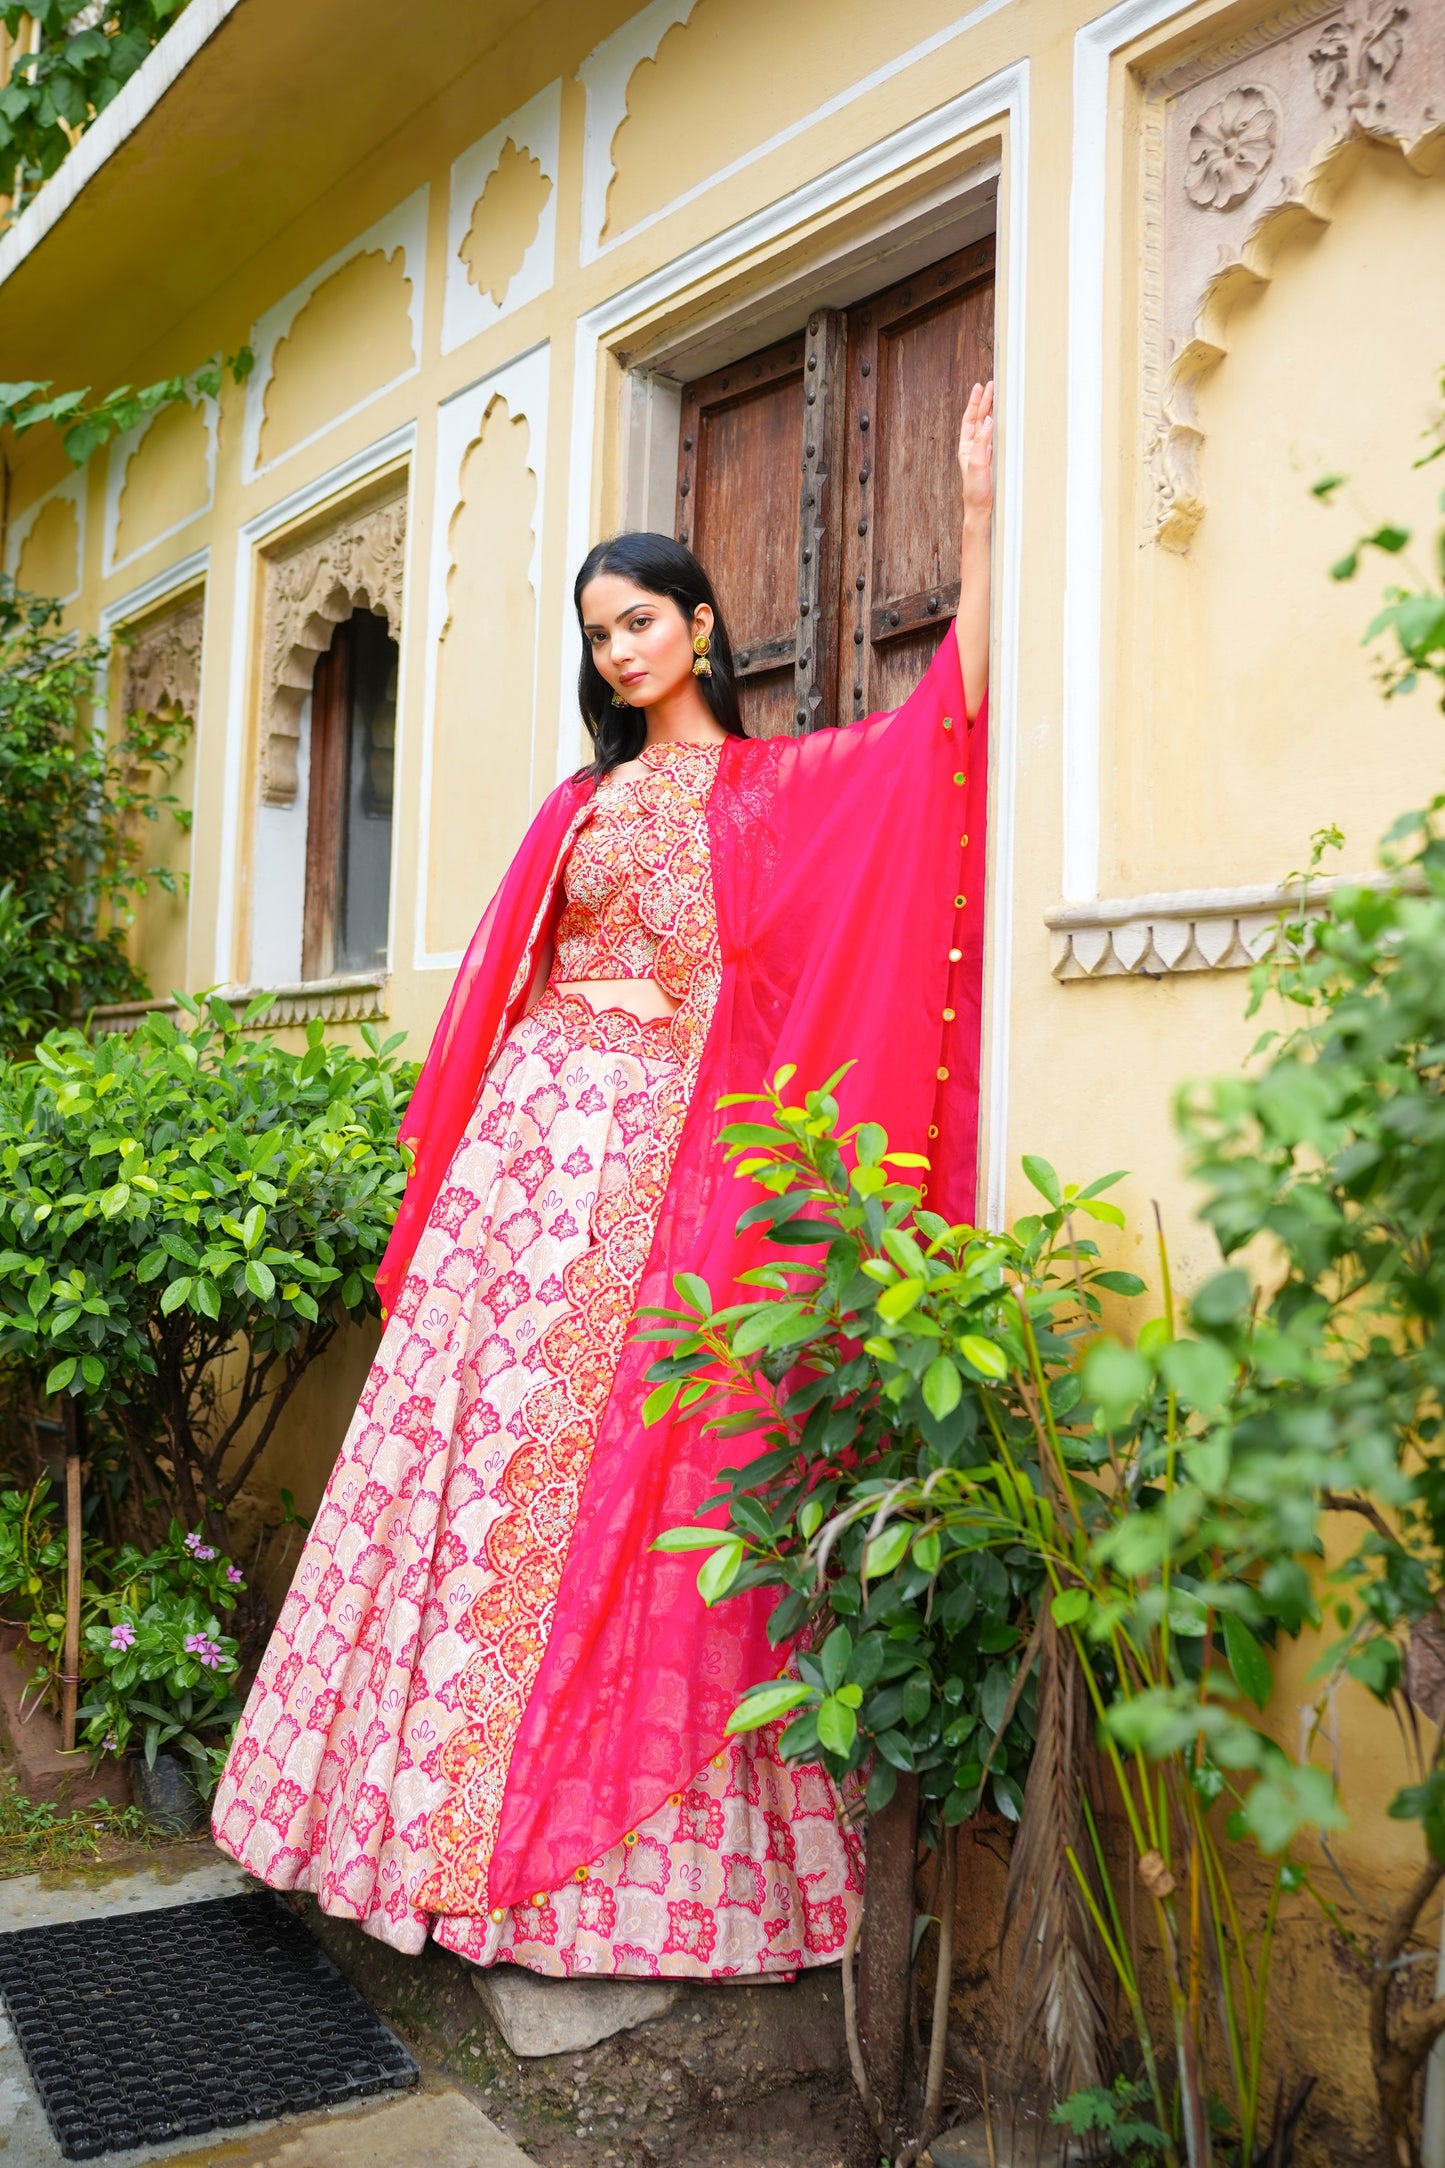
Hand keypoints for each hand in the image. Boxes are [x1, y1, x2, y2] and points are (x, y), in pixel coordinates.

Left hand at [958, 379, 993, 525]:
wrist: (982, 510)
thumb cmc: (976, 492)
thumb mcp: (977, 464)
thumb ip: (982, 442)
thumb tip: (988, 420)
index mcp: (967, 448)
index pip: (971, 419)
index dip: (975, 402)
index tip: (980, 387)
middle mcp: (975, 448)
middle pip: (979, 419)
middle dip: (985, 401)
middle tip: (992, 385)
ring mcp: (985, 453)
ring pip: (988, 426)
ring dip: (992, 410)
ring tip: (996, 396)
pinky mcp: (994, 459)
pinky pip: (996, 437)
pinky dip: (999, 425)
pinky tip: (1003, 419)